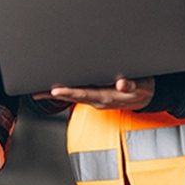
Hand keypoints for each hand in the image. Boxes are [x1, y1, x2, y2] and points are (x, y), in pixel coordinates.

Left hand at [40, 77, 154, 110]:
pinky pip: (77, 95)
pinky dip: (64, 93)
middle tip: (37, 92)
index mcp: (106, 97)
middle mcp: (97, 100)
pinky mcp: (95, 96)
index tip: (55, 91)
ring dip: (56, 94)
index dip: (69, 92)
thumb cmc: (143, 88)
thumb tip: (121, 84)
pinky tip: (53, 91)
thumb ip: (131, 85)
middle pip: (72, 97)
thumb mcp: (141, 86)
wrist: (147, 96)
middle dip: (55, 95)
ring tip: (38, 91)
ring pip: (72, 97)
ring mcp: (95, 99)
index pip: (84, 94)